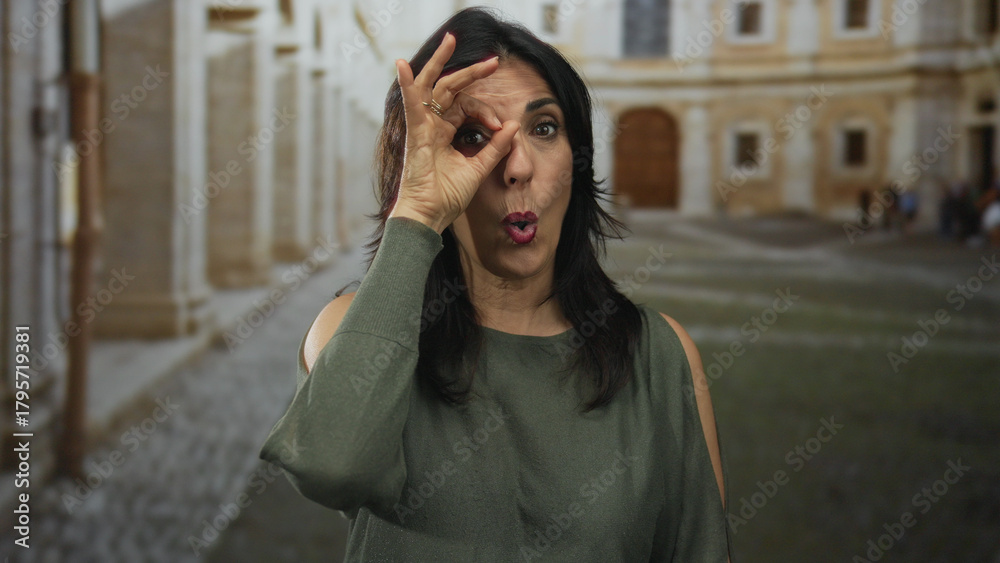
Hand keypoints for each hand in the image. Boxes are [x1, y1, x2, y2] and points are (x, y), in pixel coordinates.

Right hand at [390, 32, 519, 233]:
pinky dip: (407, 84)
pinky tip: (402, 65)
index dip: (486, 112)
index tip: (501, 127)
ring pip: (431, 86)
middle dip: (471, 72)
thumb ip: (495, 146)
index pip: (466, 106)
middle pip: (449, 89)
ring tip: (449, 40)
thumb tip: (514, 125)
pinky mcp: (415, 134)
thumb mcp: (479, 167)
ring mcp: (421, 127)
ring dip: (440, 62)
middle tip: (493, 61)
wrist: (430, 215)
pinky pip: (411, 104)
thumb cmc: (447, 196)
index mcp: (444, 132)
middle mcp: (431, 125)